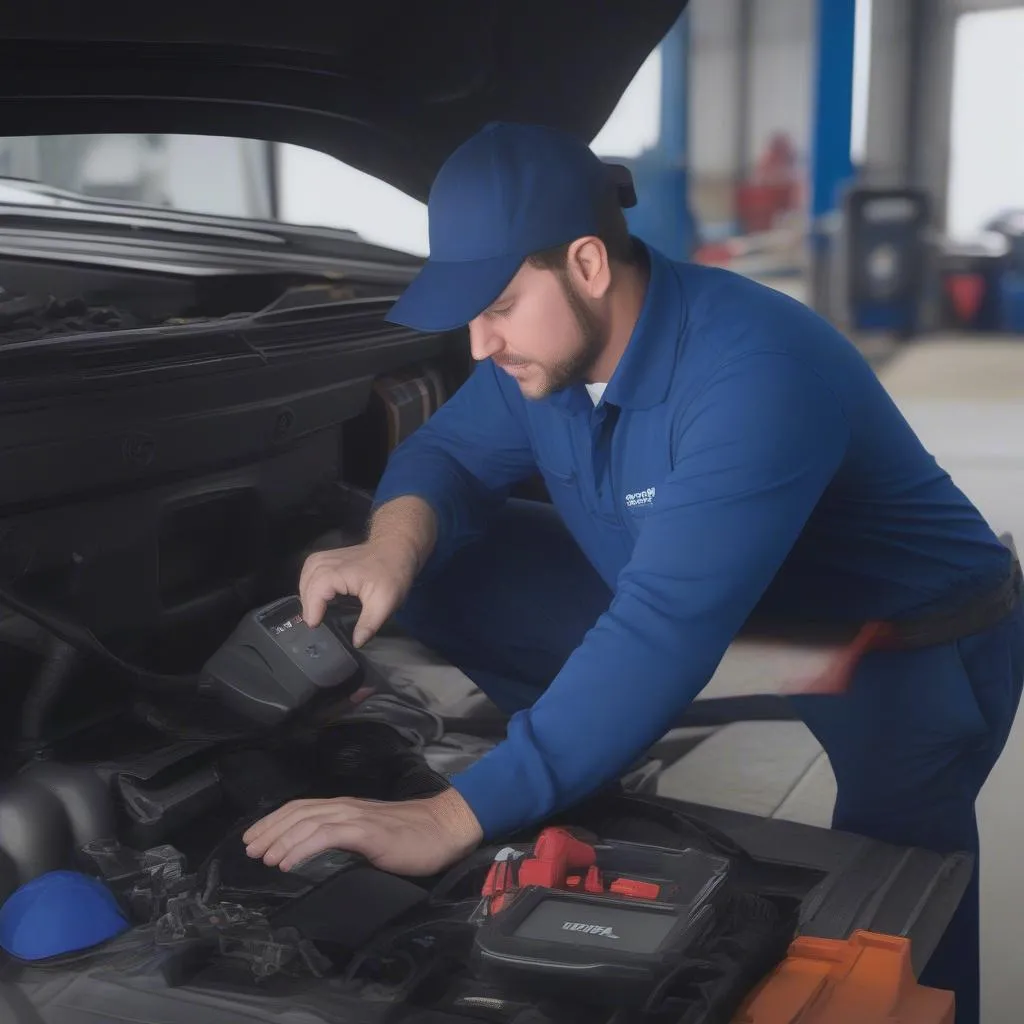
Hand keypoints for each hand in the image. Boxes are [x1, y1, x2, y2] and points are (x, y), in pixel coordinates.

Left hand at [242, 789, 483, 875]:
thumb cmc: (413, 838)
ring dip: (280, 840)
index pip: (301, 808)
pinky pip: (327, 835)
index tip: (254, 839)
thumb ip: (348, 842)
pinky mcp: (367, 831)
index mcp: (346, 808)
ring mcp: (356, 817)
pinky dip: (302, 848)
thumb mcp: (372, 838)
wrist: (445, 829)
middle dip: (269, 830)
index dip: (274, 822)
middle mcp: (346, 807)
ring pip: (307, 822)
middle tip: (248, 849)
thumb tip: (320, 860)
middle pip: (297, 812)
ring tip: (263, 858)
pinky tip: (288, 862)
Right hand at [299, 540, 417, 644]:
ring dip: (308, 599)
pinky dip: (310, 589)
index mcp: (334, 573)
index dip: (313, 615)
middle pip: (305, 590)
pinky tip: (318, 600)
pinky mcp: (324, 558)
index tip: (317, 629)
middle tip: (318, 627)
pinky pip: (308, 575)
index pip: (312, 597)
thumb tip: (357, 643)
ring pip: (304, 582)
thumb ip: (369, 623)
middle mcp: (323, 563)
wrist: (397, 547)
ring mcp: (322, 558)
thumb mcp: (385, 602)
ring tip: (317, 615)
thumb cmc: (392, 573)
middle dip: (309, 609)